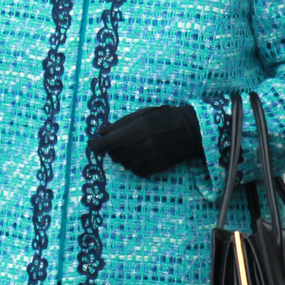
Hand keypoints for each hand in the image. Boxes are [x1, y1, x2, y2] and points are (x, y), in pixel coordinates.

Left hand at [88, 104, 202, 177]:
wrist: (189, 131)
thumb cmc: (163, 117)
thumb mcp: (140, 114)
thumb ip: (118, 125)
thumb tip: (100, 133)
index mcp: (133, 132)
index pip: (103, 145)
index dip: (95, 144)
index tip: (95, 142)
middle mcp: (137, 149)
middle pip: (112, 155)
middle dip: (113, 147)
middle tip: (125, 138)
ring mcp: (145, 161)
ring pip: (123, 163)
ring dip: (124, 155)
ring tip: (138, 144)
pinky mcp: (152, 170)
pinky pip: (134, 170)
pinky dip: (135, 163)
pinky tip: (144, 153)